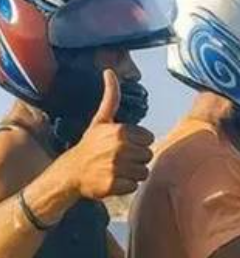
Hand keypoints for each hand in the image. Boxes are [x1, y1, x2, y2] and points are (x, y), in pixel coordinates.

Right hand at [60, 71, 153, 199]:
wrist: (71, 172)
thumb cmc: (90, 145)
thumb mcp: (100, 120)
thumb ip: (111, 98)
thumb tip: (110, 71)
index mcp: (121, 131)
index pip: (149, 139)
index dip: (138, 143)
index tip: (123, 145)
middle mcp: (120, 148)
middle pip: (148, 156)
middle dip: (136, 159)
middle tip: (119, 158)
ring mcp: (117, 167)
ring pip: (144, 172)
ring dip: (133, 173)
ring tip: (117, 169)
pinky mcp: (114, 184)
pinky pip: (134, 186)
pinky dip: (126, 186)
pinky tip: (113, 180)